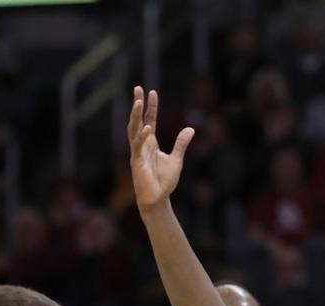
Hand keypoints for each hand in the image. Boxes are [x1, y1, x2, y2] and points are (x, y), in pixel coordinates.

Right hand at [128, 86, 194, 210]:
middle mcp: (141, 145)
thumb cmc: (164, 181)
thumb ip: (181, 144)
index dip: (151, 107)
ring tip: (138, 101)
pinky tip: (147, 127)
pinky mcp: (137, 162)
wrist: (157, 198)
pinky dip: (142, 137)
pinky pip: (137, 147)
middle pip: (138, 120)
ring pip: (133, 130)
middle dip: (138, 104)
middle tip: (138, 87)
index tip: (152, 92)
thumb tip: (191, 129)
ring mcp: (137, 153)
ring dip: (135, 116)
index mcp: (150, 143)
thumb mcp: (176, 159)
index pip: (149, 120)